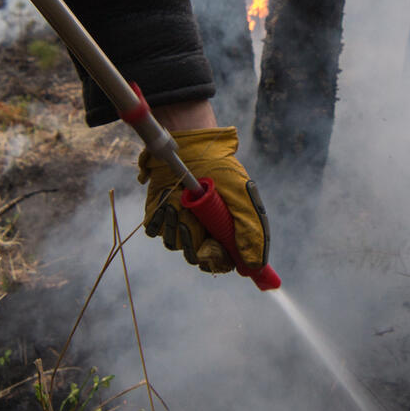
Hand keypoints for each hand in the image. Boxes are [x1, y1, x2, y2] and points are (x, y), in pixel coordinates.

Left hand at [137, 127, 269, 274]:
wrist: (192, 145)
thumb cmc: (221, 169)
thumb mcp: (243, 197)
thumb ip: (251, 230)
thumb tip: (254, 265)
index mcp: (223, 230)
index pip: (221, 260)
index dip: (218, 261)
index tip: (213, 254)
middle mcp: (201, 229)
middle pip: (196, 256)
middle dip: (194, 244)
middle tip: (193, 225)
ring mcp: (179, 222)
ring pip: (175, 244)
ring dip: (177, 226)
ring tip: (179, 204)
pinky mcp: (159, 214)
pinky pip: (155, 230)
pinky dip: (160, 219)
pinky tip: (167, 202)